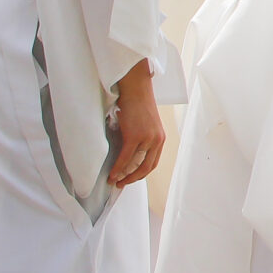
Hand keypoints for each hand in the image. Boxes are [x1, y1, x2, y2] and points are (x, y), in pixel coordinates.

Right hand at [109, 61, 167, 186]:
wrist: (136, 88)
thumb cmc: (137, 103)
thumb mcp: (146, 124)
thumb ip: (143, 138)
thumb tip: (131, 151)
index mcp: (160, 138)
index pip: (153, 163)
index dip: (141, 173)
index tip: (132, 179)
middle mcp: (157, 140)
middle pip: (146, 168)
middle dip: (133, 179)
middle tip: (122, 184)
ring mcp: (147, 139)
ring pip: (135, 165)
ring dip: (124, 176)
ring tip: (114, 181)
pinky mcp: (135, 136)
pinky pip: (126, 157)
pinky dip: (118, 168)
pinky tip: (112, 174)